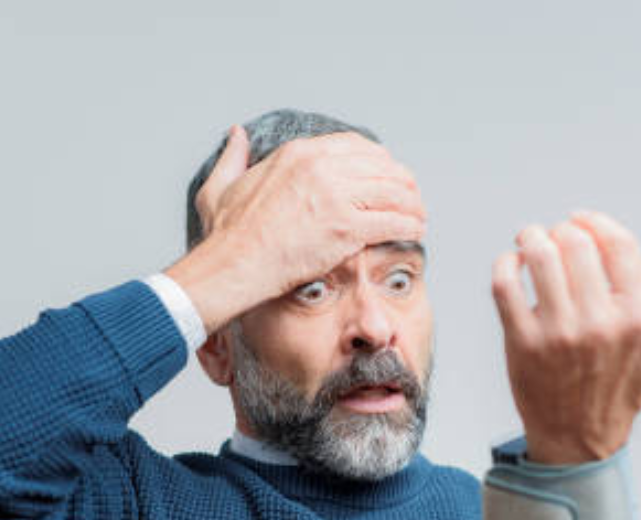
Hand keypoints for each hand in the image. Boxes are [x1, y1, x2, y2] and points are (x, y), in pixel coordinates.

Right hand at [169, 124, 427, 331]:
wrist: (234, 263)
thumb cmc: (228, 234)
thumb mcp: (222, 184)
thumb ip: (233, 157)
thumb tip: (236, 135)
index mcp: (299, 153)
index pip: (355, 145)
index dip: (378, 160)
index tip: (386, 173)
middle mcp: (321, 167)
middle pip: (381, 166)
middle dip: (401, 181)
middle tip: (411, 196)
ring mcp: (335, 196)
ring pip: (393, 191)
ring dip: (412, 204)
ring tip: (418, 215)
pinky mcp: (346, 228)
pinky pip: (392, 221)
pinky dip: (409, 225)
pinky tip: (415, 231)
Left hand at [490, 210, 640, 464]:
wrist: (577, 440)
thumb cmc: (622, 393)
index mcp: (637, 317)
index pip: (618, 244)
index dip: (595, 221)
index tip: (579, 219)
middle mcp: (600, 322)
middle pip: (575, 243)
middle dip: (560, 229)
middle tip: (551, 235)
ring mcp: (558, 333)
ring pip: (538, 256)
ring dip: (530, 238)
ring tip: (528, 242)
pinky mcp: (523, 343)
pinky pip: (505, 285)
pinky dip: (504, 264)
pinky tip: (511, 266)